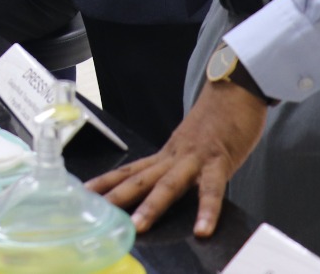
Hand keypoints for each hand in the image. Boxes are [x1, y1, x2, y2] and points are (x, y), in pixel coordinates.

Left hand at [86, 79, 268, 236]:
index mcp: (166, 154)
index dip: (106, 182)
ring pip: (168, 185)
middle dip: (117, 198)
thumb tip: (169, 186)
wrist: (235, 89)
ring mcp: (194, 158)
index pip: (130, 171)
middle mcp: (173, 156)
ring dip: (152, 206)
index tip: (84, 194)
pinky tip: (202, 230)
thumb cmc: (217, 119)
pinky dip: (207, 210)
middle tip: (98, 217)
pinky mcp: (218, 160)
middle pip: (140, 179)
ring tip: (137, 227)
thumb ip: (180, 165)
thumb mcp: (191, 144)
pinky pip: (211, 189)